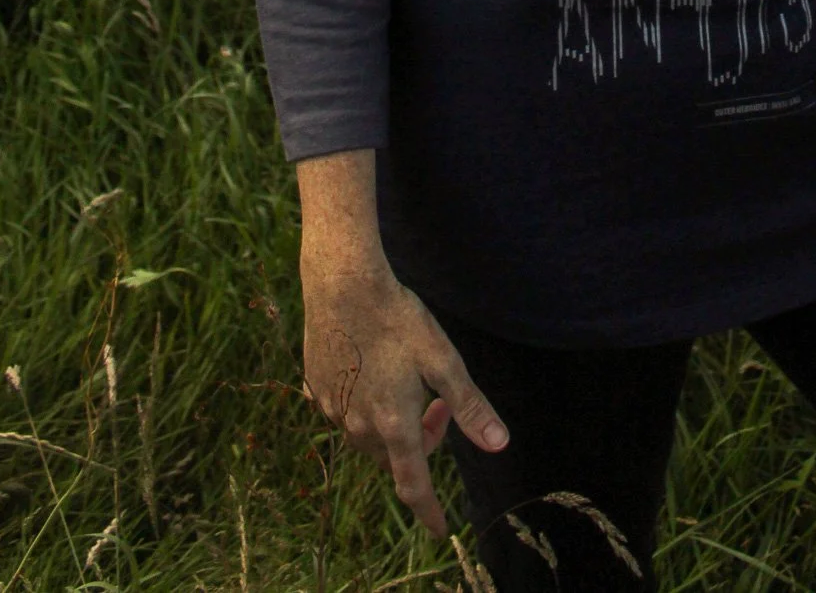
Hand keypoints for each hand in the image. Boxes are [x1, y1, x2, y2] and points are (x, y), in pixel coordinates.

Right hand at [302, 264, 508, 535]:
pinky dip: (363, 405)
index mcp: (394, 423)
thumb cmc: (398, 319)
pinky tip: (371, 372)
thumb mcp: (443, 360)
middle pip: (394, 456)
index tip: (441, 531)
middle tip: (437, 401)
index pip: (414, 485)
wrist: (342, 284)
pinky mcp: (316, 387)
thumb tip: (498, 444)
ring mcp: (332, 407)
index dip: (429, 512)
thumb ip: (469, 406)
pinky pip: (343, 412)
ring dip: (392, 424)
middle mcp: (359, 425)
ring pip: (368, 436)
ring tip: (407, 382)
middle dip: (421, 442)